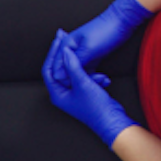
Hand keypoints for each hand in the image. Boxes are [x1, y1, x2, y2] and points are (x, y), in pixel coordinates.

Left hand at [42, 30, 136, 147]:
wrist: (112, 121)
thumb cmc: (96, 108)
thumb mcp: (83, 83)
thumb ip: (73, 66)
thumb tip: (65, 52)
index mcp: (57, 94)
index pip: (49, 69)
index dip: (53, 53)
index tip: (58, 40)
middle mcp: (63, 94)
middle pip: (61, 69)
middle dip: (68, 56)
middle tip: (68, 39)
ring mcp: (74, 94)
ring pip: (76, 73)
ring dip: (87, 69)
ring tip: (98, 74)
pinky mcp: (85, 93)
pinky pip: (86, 78)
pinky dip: (94, 76)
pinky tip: (104, 79)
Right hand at [52, 0, 152, 78]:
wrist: (122, 22)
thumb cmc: (106, 30)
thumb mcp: (89, 49)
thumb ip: (74, 62)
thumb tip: (58, 75)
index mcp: (66, 45)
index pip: (57, 69)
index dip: (66, 79)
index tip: (79, 82)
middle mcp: (71, 51)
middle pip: (67, 73)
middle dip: (79, 79)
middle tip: (94, 80)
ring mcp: (80, 55)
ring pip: (77, 73)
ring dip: (88, 79)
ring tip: (101, 79)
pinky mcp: (89, 59)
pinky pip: (86, 72)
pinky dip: (93, 77)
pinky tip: (101, 78)